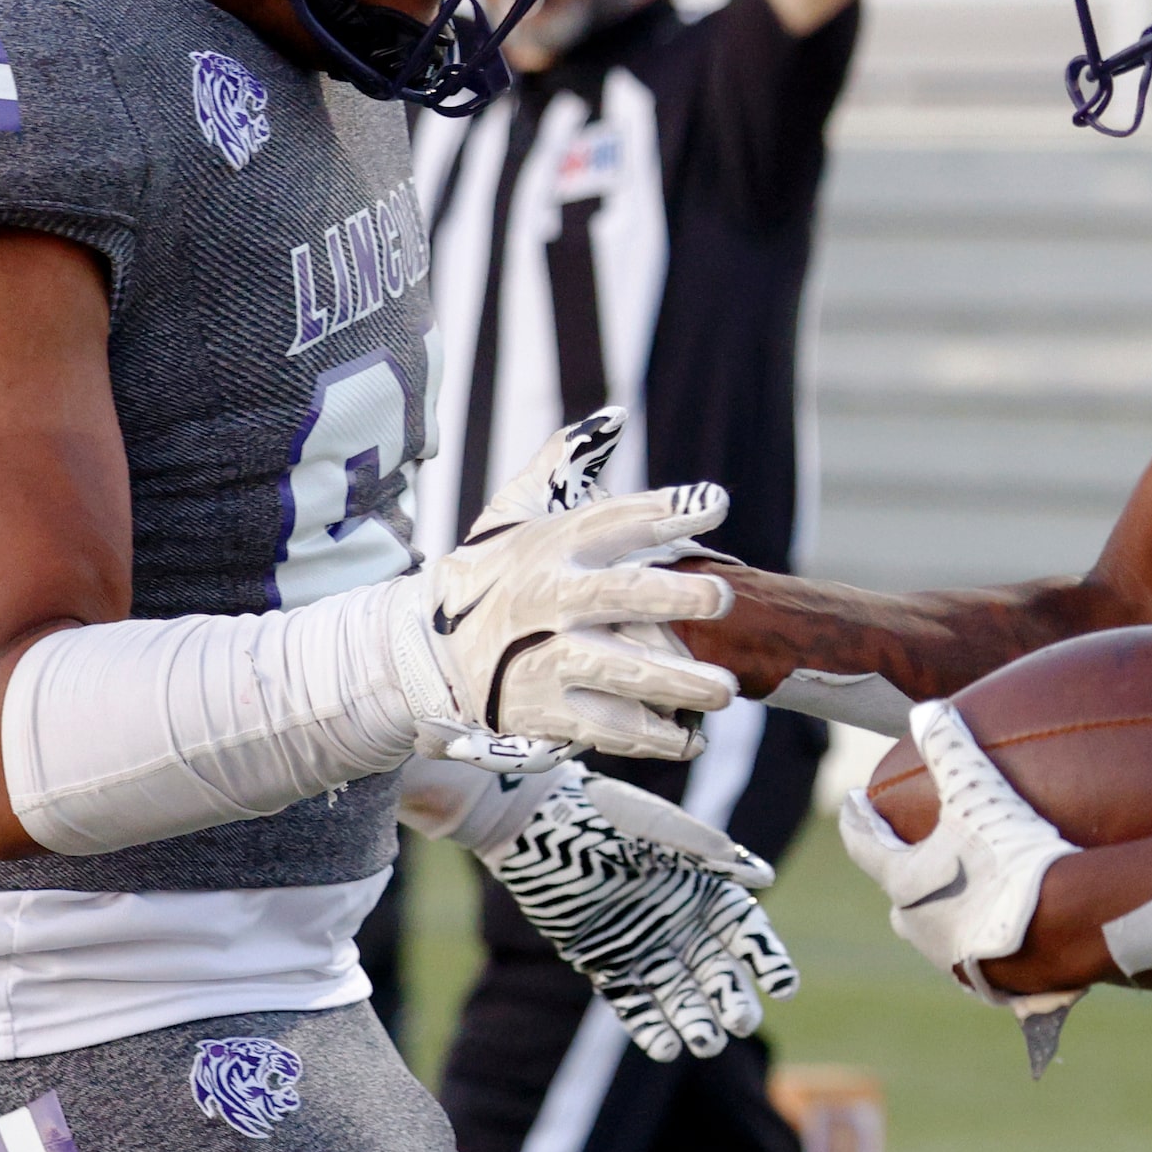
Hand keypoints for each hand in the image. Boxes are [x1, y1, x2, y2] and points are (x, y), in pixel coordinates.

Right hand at [388, 410, 737, 767]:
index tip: (716, 504)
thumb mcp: (514, 510)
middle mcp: (551, 599)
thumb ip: (564, 460)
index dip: (663, 511)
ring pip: (619, 672)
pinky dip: (651, 736)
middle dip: (673, 596)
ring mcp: (546, 659)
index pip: (613, 520)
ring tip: (725, 691)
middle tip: (722, 598)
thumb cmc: (489, 573)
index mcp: (551, 544)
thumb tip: (616, 415)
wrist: (426, 654)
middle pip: (618, 596)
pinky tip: (692, 736)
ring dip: (676, 683)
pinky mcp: (545, 710)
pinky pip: (606, 728)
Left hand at [483, 767, 799, 1061]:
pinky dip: (649, 1026)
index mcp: (700, 884)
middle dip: (731, 998)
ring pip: (678, 993)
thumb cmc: (602, 814)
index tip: (783, 987)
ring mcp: (642, 944)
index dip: (766, 958)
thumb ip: (707, 851)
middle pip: (716, 970)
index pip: (745, 930)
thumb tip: (764, 877)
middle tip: (742, 1023)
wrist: (535, 824)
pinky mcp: (603, 963)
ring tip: (705, 1044)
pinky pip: (632, 1001)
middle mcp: (677, 920)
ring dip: (694, 1020)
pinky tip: (665, 1047)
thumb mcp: (658, 829)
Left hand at [836, 699, 1078, 1002]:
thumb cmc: (1012, 859)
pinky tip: (1005, 924)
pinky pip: (977, 953)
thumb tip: (925, 712)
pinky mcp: (991, 986)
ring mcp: (953, 961)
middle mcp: (919, 927)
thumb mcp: (979, 794)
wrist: (1065, 931)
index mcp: (905, 883)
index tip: (853, 800)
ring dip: (944, 905)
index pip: (863, 844)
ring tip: (963, 884)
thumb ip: (949, 749)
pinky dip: (983, 934)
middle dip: (901, 868)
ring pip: (936, 927)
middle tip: (910, 844)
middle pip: (898, 892)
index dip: (857, 817)